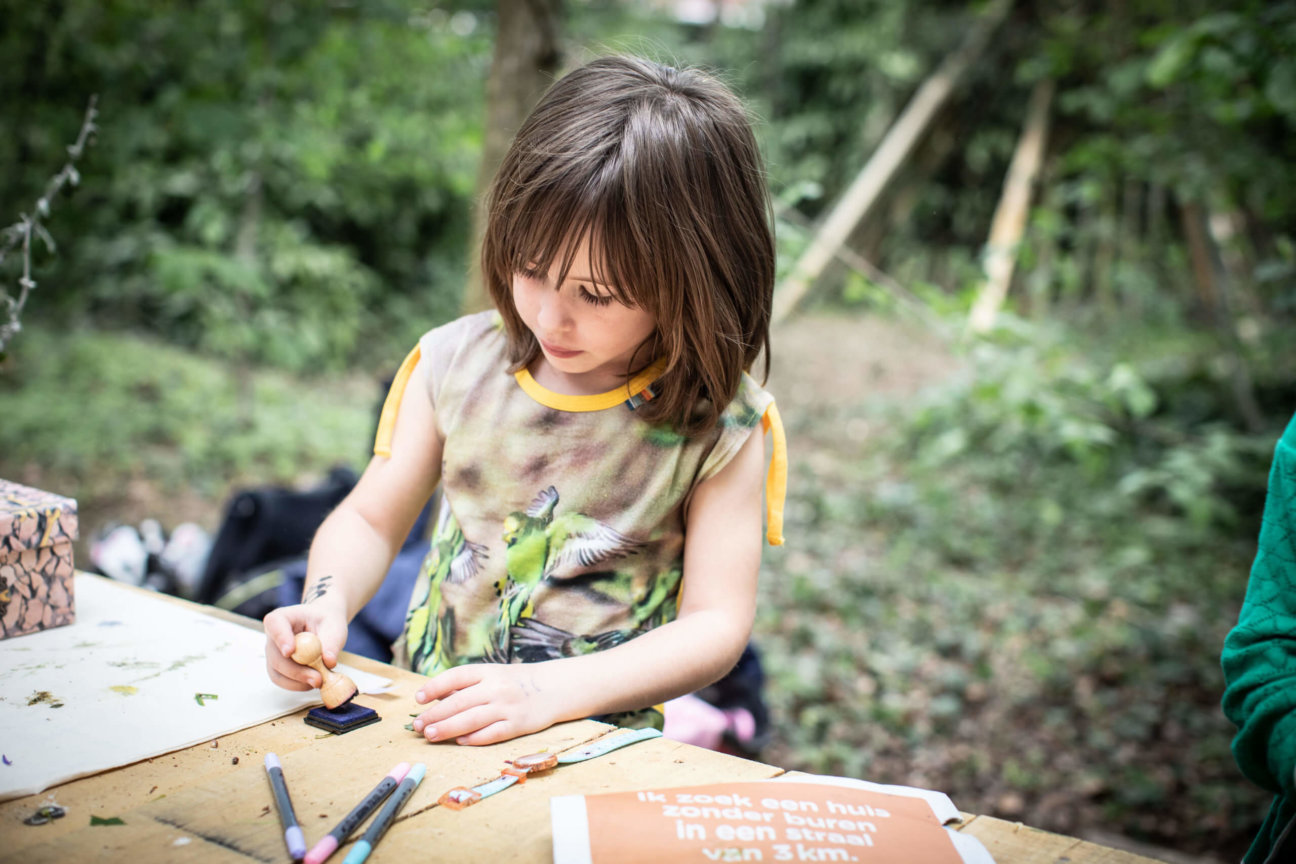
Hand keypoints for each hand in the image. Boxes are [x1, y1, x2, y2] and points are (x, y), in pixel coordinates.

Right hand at [263, 604, 348, 691]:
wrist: (323, 626)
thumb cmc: (326, 622)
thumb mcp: (334, 627)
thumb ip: (332, 643)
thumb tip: (329, 662)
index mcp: (284, 617)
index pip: (275, 624)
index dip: (281, 638)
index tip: (290, 651)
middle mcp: (273, 636)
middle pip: (276, 656)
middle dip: (296, 671)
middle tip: (318, 679)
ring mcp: (273, 653)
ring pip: (277, 672)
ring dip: (299, 681)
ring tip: (320, 680)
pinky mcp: (277, 668)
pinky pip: (283, 681)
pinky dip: (299, 685)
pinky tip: (313, 681)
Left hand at [411, 662, 562, 745]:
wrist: (553, 688)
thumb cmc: (514, 682)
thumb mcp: (492, 675)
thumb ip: (467, 686)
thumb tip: (435, 701)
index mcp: (488, 671)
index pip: (456, 676)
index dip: (435, 687)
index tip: (419, 698)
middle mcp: (497, 687)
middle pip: (460, 702)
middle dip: (435, 714)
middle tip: (418, 726)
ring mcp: (508, 706)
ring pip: (472, 719)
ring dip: (448, 728)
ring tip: (430, 735)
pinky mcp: (518, 725)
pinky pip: (491, 733)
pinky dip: (474, 738)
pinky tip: (459, 741)